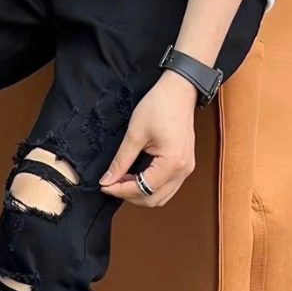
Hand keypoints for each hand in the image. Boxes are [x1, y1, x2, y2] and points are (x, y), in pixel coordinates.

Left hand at [99, 72, 198, 207]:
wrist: (179, 91)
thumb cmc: (160, 106)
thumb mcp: (135, 134)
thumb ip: (121, 161)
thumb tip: (107, 180)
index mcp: (172, 163)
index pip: (142, 189)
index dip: (120, 190)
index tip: (104, 186)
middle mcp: (183, 171)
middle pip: (153, 199)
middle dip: (130, 195)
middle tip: (112, 183)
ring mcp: (186, 169)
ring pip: (160, 197)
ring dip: (140, 193)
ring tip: (123, 180)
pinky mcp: (184, 165)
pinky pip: (167, 187)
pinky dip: (149, 187)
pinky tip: (135, 176)